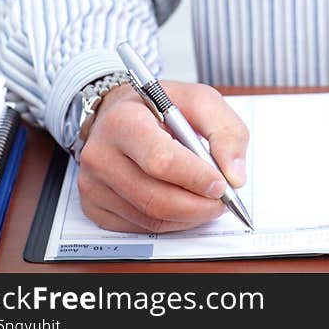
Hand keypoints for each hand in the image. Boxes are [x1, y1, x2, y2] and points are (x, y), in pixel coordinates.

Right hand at [76, 81, 248, 232]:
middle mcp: (101, 154)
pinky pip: (140, 227)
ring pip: (150, 218)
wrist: (121, 112)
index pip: (161, 160)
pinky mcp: (94, 206)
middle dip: (198, 205)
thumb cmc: (161, 106)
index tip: (222, 184)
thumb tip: (234, 175)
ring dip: (189, 217)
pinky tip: (183, 204)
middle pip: (155, 198)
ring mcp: (93, 184)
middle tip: (223, 200)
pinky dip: (171, 222)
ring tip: (207, 201)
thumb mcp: (200, 100)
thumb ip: (226, 132)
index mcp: (124, 121)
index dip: (196, 178)